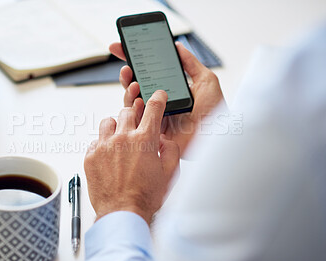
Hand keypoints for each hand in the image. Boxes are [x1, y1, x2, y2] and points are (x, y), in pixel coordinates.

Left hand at [84, 91, 179, 224]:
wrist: (122, 213)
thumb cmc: (145, 196)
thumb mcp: (169, 173)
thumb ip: (170, 149)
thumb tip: (163, 139)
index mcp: (144, 140)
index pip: (153, 109)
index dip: (157, 98)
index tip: (157, 95)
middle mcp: (123, 138)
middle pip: (128, 111)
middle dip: (135, 114)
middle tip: (137, 124)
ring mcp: (104, 146)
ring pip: (108, 122)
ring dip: (116, 127)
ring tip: (120, 140)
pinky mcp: (90, 156)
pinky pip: (96, 141)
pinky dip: (103, 145)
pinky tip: (109, 157)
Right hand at [109, 42, 225, 154]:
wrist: (218, 135)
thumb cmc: (216, 111)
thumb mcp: (206, 81)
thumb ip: (190, 63)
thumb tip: (177, 46)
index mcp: (169, 91)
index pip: (147, 74)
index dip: (132, 60)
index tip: (121, 47)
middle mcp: (159, 104)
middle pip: (134, 87)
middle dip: (127, 76)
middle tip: (127, 69)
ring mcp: (154, 118)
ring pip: (131, 103)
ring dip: (129, 91)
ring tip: (135, 84)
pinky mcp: (152, 133)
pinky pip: (136, 120)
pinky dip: (133, 109)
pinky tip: (138, 101)